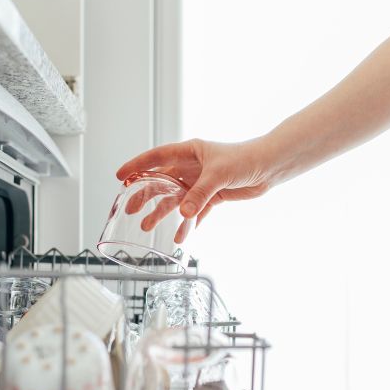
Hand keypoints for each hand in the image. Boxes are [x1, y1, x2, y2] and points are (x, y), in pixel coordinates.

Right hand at [116, 138, 271, 230]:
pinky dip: (188, 224)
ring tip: (147, 226)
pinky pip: (195, 212)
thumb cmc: (245, 159)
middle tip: (130, 209)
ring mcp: (200, 182)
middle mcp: (191, 167)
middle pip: (161, 182)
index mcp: (189, 152)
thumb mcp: (218, 175)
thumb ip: (199, 194)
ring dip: (162, 213)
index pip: (156, 158)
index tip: (121, 176)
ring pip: (175, 199)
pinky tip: (180, 236)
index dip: (137, 166)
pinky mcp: (212, 196)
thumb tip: (182, 213)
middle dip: (145, 195)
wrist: (268, 167)